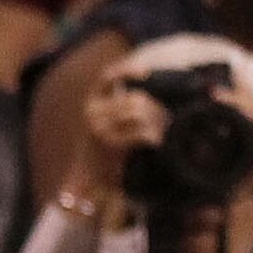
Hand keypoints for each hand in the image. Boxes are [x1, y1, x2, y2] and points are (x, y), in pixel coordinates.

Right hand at [64, 63, 170, 201]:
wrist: (87, 181)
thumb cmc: (104, 153)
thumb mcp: (108, 125)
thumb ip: (122, 109)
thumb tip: (150, 97)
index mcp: (92, 103)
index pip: (107, 78)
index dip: (126, 71)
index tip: (146, 73)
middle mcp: (93, 112)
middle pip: (135, 98)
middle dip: (155, 108)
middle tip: (166, 121)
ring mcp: (100, 128)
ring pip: (140, 114)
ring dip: (157, 122)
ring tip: (162, 133)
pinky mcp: (109, 144)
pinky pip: (140, 133)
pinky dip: (153, 136)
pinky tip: (157, 142)